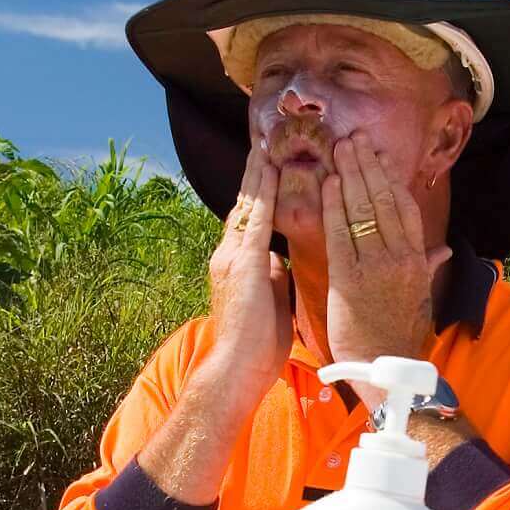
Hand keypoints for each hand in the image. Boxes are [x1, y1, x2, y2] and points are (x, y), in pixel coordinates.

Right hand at [192, 145, 291, 410]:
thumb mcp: (269, 301)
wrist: (236, 370)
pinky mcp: (242, 264)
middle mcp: (229, 254)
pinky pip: (255, 220)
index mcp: (237, 264)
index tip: (267, 164)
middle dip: (254, 173)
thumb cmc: (256, 346)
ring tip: (265, 142)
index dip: (258, 191)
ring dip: (257, 173)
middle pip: (244, 204)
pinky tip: (270, 169)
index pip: (249, 219)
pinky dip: (263, 192)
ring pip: (247, 205)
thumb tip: (280, 260)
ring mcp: (232, 257)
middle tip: (262, 139)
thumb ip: (273, 276)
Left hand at [321, 135, 448, 366]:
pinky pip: (340, 234)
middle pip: (382, 200)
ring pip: (362, 210)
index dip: (390, 178)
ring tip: (340, 149)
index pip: (404, 208)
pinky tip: (329, 183)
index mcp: (417, 259)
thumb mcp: (422, 297)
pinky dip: (334, 206)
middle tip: (354, 138)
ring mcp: (374, 266)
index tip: (379, 155)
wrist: (386, 368)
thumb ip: (430, 266)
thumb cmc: (400, 334)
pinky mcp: (348, 279)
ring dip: (350, 175)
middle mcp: (399, 257)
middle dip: (367, 166)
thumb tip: (443, 249)